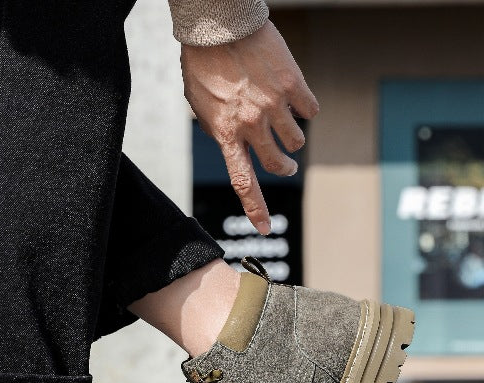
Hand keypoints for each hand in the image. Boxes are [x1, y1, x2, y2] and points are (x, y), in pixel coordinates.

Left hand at [181, 20, 318, 234]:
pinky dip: (306, 109)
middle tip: (287, 165)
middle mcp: (252, 125)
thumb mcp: (201, 107)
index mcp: (225, 134)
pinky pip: (309, 109)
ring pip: (296, 139)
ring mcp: (274, 106)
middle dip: (283, 167)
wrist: (220, 26)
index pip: (243, 182)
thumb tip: (234, 143)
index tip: (264, 228)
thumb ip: (219, 129)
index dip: (255, 209)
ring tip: (287, 127)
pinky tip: (297, 99)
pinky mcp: (293, 84)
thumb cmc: (204, 64)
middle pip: (276, 163)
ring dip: (293, 138)